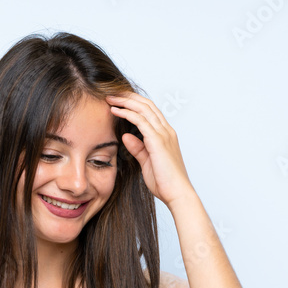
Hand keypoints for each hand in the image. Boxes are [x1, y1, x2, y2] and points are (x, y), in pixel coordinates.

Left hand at [105, 92, 195, 208]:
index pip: (150, 111)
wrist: (177, 193)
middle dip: (128, 97)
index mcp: (165, 135)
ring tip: (110, 99)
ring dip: (125, 101)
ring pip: (143, 109)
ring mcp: (163, 134)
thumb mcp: (147, 162)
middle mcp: (166, 131)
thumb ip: (138, 148)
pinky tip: (116, 111)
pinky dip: (127, 113)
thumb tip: (126, 136)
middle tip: (111, 94)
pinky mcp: (157, 141)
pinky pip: (140, 121)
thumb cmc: (165, 182)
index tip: (118, 101)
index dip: (134, 103)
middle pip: (146, 104)